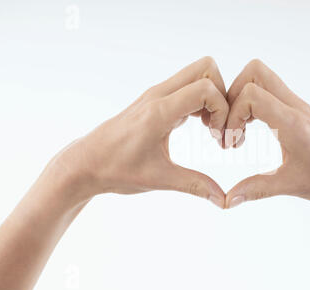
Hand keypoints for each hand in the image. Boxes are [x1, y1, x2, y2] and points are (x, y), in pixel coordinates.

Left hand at [55, 57, 228, 207]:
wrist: (86, 163)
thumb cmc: (116, 170)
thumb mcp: (159, 180)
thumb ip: (195, 186)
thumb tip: (224, 200)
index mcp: (159, 111)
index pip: (205, 89)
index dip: (222, 110)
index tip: (219, 137)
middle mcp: (158, 95)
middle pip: (205, 68)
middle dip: (222, 95)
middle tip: (218, 126)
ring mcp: (156, 95)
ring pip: (197, 74)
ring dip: (213, 98)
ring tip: (211, 129)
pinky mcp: (156, 101)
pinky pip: (188, 87)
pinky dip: (202, 102)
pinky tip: (200, 127)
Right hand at [224, 59, 309, 214]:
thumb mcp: (292, 185)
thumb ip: (256, 189)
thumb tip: (228, 201)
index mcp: (292, 122)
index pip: (250, 95)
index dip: (231, 115)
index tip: (232, 143)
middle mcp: (295, 107)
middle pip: (255, 72)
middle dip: (232, 96)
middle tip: (231, 127)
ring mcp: (300, 107)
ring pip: (264, 79)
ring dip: (244, 100)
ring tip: (241, 132)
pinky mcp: (303, 113)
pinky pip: (273, 95)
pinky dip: (256, 106)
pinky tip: (256, 133)